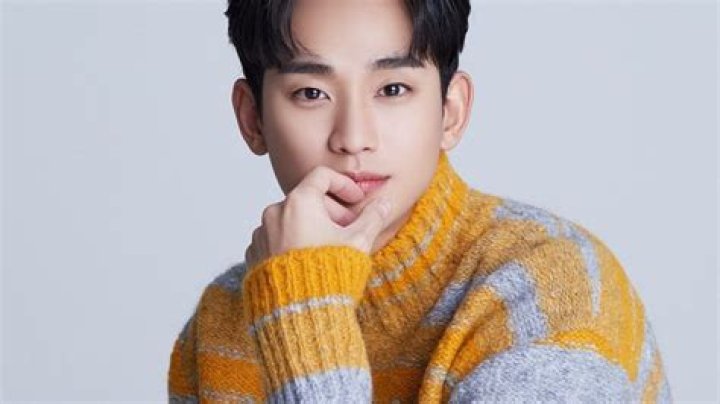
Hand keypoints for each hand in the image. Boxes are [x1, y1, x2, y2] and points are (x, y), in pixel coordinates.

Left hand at [244, 165, 392, 269]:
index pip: (322, 176)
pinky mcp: (254, 255)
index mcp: (299, 202)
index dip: (344, 185)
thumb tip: (384, 203)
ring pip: (290, 220)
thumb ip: (373, 218)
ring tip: (328, 250)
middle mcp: (274, 213)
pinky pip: (275, 240)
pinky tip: (308, 263)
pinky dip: (292, 243)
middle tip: (348, 231)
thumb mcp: (358, 243)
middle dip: (330, 211)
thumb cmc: (329, 276)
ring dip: (310, 228)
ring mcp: (261, 235)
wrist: (299, 314)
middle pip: (306, 199)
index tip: (356, 200)